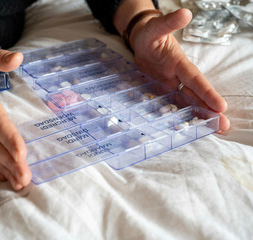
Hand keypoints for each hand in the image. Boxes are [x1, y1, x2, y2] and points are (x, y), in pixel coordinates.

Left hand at [130, 8, 229, 130]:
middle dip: (209, 109)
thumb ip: (169, 23)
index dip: (206, 93)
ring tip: (214, 129)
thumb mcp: (156, 27)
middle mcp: (178, 75)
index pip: (195, 79)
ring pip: (187, 100)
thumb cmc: (149, 33)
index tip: (221, 106)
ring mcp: (171, 83)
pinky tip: (188, 125)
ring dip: (198, 114)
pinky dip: (180, 113)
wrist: (141, 40)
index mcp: (179, 63)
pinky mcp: (162, 88)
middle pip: (196, 94)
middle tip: (224, 126)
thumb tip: (185, 13)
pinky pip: (172, 102)